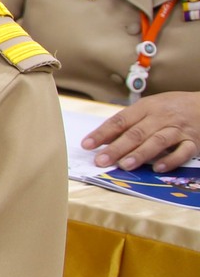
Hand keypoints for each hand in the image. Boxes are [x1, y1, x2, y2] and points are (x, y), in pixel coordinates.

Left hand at [82, 91, 199, 171]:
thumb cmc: (172, 107)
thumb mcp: (149, 108)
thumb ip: (128, 123)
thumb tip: (102, 139)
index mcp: (146, 107)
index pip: (120, 120)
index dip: (102, 133)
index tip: (87, 144)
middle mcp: (161, 117)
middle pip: (136, 133)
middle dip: (116, 148)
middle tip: (100, 160)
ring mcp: (178, 130)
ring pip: (157, 142)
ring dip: (140, 154)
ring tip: (124, 165)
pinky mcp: (194, 142)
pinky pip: (182, 152)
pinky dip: (171, 160)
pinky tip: (158, 168)